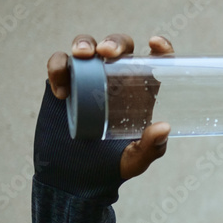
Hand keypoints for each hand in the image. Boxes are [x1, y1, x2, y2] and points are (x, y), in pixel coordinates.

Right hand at [45, 34, 173, 179]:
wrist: (74, 179)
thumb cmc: (111, 167)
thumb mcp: (136, 160)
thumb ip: (151, 147)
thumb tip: (163, 127)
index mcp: (140, 92)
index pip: (154, 61)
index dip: (160, 47)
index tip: (155, 43)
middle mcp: (115, 80)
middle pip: (118, 47)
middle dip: (115, 42)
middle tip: (108, 53)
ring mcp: (87, 80)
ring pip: (87, 47)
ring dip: (85, 43)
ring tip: (83, 56)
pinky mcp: (62, 85)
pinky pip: (59, 65)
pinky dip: (58, 68)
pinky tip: (62, 90)